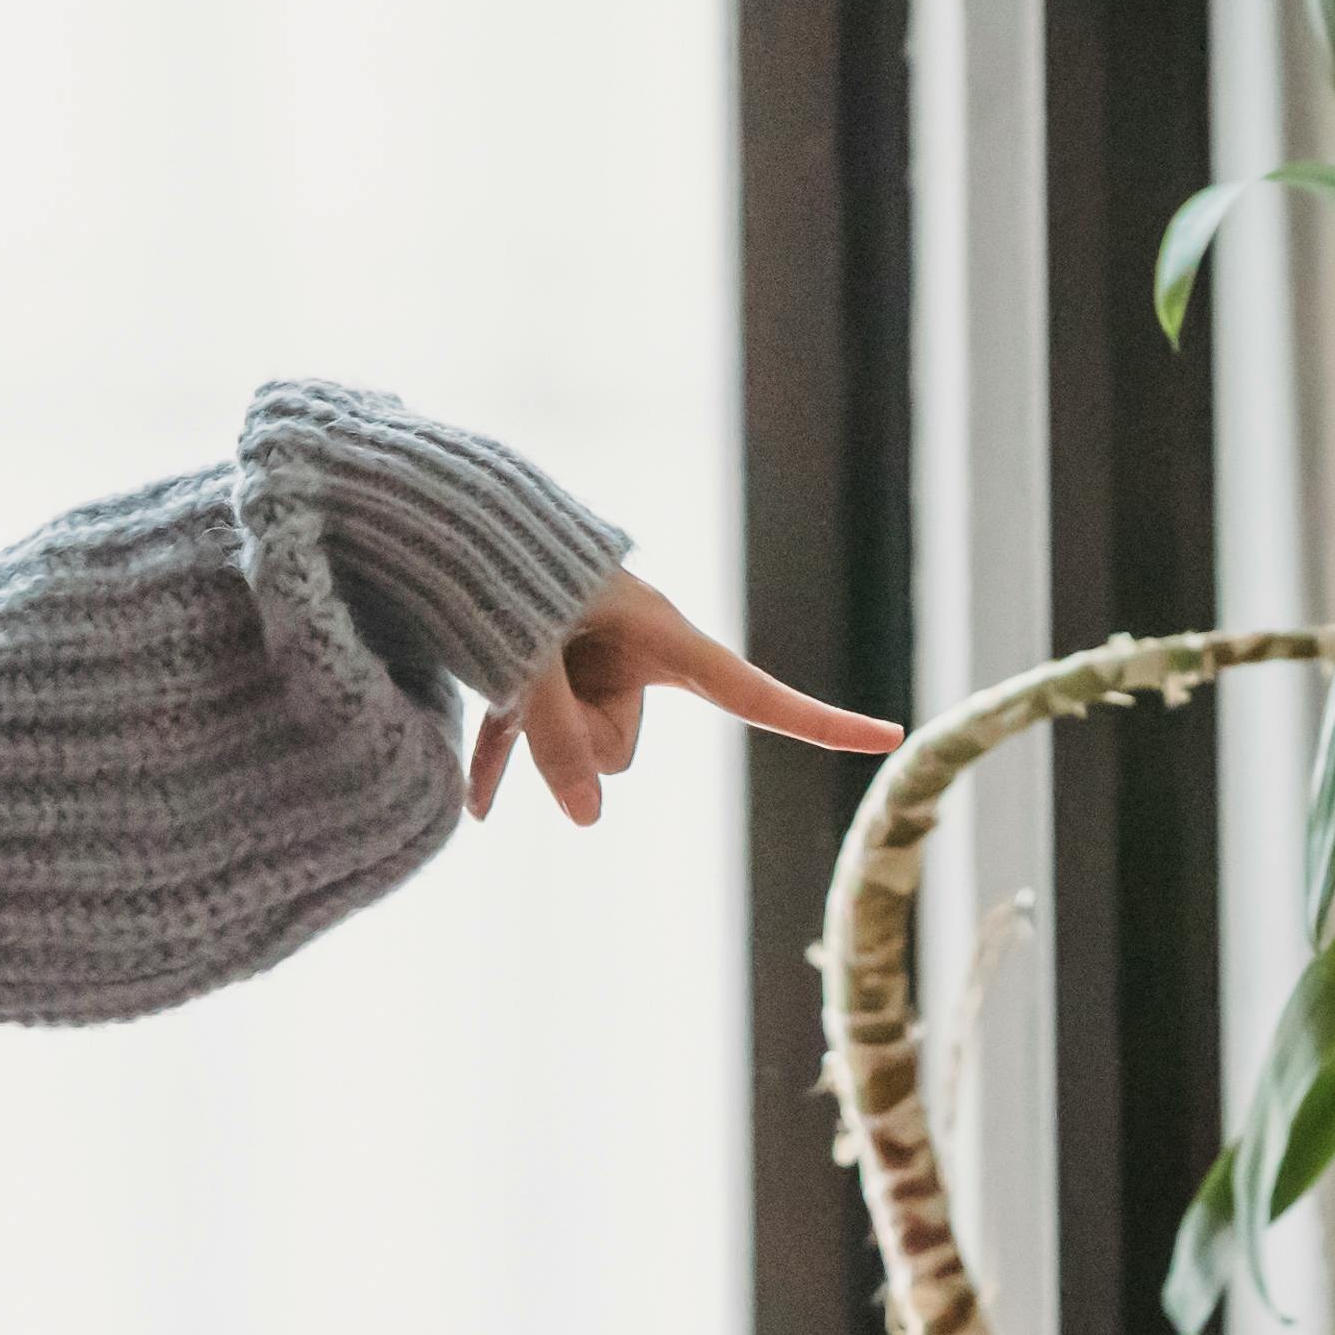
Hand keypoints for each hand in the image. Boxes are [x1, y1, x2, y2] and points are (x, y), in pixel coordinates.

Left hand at [466, 571, 903, 826]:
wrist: (443, 512)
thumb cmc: (494, 573)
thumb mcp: (529, 660)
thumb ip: (555, 742)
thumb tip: (589, 822)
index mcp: (659, 632)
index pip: (755, 693)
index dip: (823, 722)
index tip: (891, 734)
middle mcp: (629, 650)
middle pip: (624, 743)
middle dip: (575, 731)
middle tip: (532, 672)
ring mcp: (584, 662)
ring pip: (572, 741)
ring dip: (527, 719)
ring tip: (490, 659)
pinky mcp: (534, 669)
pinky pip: (527, 736)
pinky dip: (503, 759)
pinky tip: (479, 806)